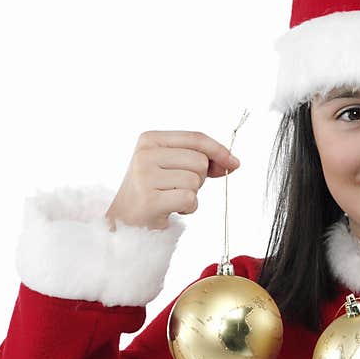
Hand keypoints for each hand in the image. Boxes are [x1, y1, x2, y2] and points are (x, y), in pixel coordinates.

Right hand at [105, 130, 239, 230]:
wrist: (126, 220)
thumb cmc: (153, 190)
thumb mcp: (172, 166)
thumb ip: (199, 159)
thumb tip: (232, 162)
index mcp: (150, 139)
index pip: (196, 138)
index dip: (219, 151)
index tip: (234, 163)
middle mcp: (144, 154)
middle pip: (199, 161)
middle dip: (199, 178)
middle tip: (178, 188)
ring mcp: (144, 176)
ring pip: (195, 181)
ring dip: (191, 195)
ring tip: (171, 198)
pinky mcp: (149, 200)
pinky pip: (189, 199)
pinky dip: (188, 208)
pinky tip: (172, 209)